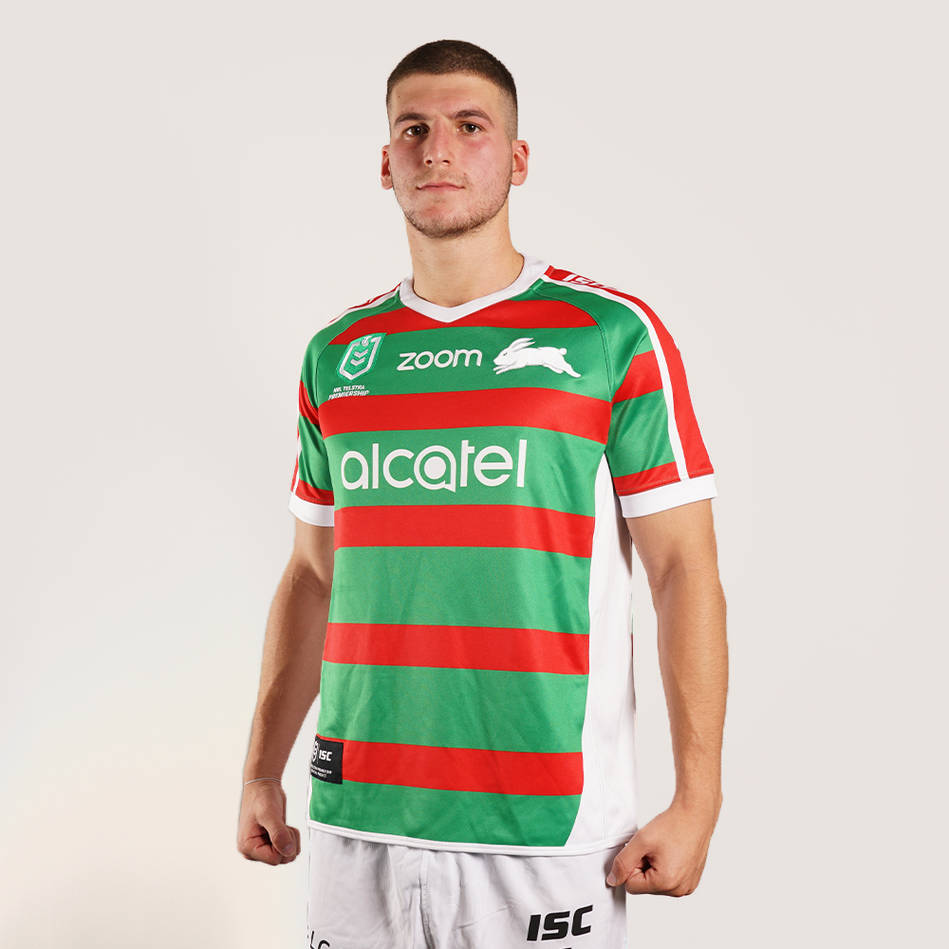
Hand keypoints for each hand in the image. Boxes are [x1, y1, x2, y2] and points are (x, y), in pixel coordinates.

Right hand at [237, 780, 300, 864]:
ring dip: (291, 838)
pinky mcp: (270, 842)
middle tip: (282, 824)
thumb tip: (288, 851)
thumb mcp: (270, 814)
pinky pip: (288, 848)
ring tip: (282, 824)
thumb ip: (279, 834)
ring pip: (287, 855)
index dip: (284, 845)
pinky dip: (291, 836)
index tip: (282, 828)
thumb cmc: (261, 796)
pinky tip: (283, 825)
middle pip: (282, 859)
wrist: (263, 785)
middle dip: (288, 841)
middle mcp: (253, 851)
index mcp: (247, 847)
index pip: (275, 859)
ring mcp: (262, 847)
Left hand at [606, 797, 720, 895]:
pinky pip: (668, 880)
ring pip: (655, 883)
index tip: (642, 850)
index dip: (632, 865)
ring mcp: (687, 887)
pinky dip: (665, 867)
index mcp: (666, 883)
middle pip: (644, 886)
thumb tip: (614, 880)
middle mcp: (679, 890)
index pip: (631, 886)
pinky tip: (671, 852)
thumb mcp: (640, 841)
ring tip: (663, 849)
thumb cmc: (673, 825)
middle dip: (643, 866)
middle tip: (654, 848)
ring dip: (654, 867)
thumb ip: (623, 862)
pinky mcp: (690, 881)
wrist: (694, 815)